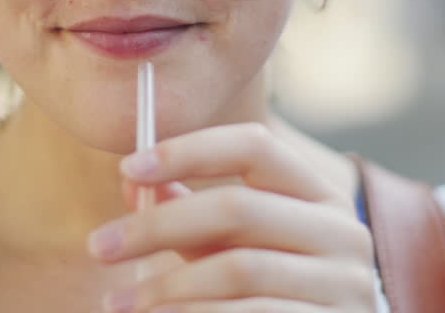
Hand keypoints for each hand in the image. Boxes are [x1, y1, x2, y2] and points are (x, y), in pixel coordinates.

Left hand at [87, 123, 375, 312]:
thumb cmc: (272, 298)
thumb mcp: (234, 250)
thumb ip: (191, 214)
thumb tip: (131, 181)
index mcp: (319, 196)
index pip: (255, 146)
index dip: (188, 150)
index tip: (127, 169)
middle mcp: (343, 233)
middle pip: (238, 207)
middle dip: (158, 226)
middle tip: (99, 247)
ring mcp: (345, 287)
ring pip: (238, 269)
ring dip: (166, 286)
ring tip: (119, 303)